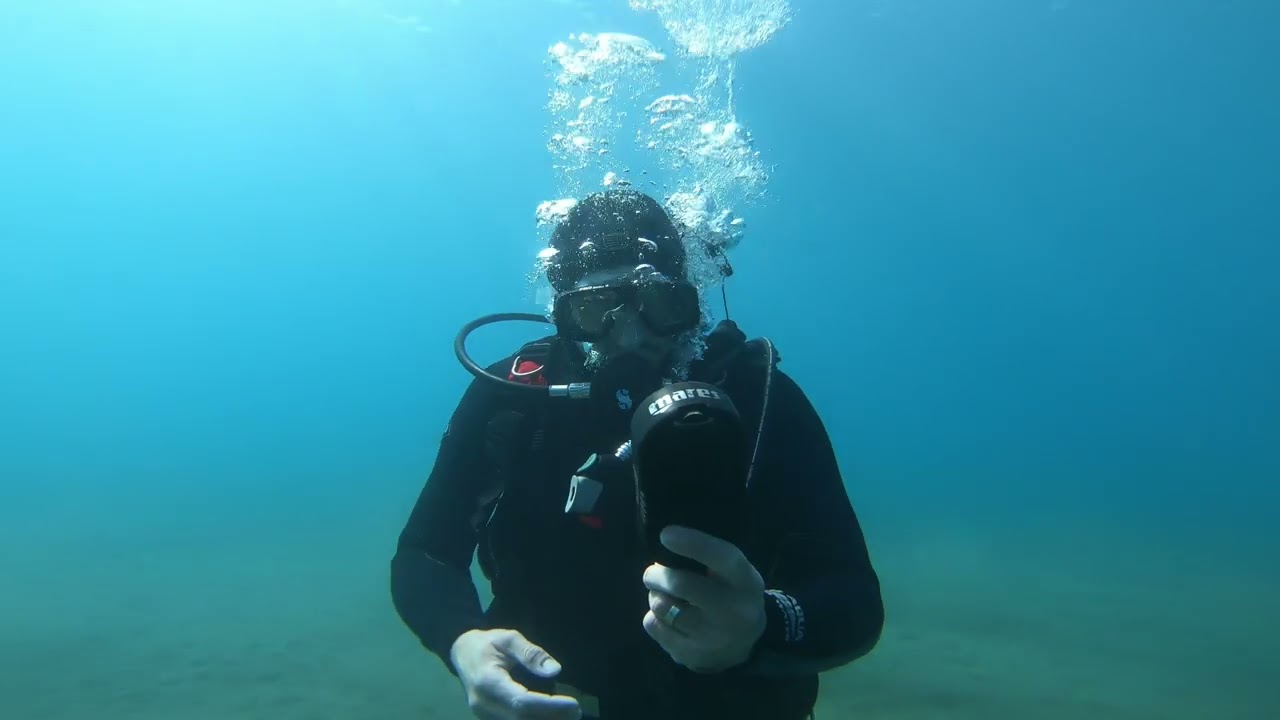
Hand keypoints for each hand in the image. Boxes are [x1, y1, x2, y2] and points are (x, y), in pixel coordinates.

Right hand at [449, 628, 582, 719]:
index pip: (522, 702)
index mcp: (488, 683)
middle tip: (575, 711)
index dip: (549, 707)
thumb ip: (531, 654)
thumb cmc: (487, 644)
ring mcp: (484, 715)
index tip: (573, 704)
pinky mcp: (489, 719)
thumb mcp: (509, 638)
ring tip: (568, 715)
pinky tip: (551, 715)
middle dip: (551, 718)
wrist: (462, 653)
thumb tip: (555, 670)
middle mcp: (484, 705)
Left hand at [641, 525, 767, 673]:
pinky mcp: (691, 655)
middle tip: (652, 573)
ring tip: (660, 595)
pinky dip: (653, 617)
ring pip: (662, 606)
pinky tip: (665, 617)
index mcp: (746, 582)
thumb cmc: (732, 596)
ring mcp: (712, 637)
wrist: (744, 647)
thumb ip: (711, 558)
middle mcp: (733, 611)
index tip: (666, 534)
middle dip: (657, 574)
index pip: (722, 558)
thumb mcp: (736, 575)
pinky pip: (654, 626)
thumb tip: (668, 539)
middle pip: (682, 584)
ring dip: (654, 595)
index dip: (693, 544)